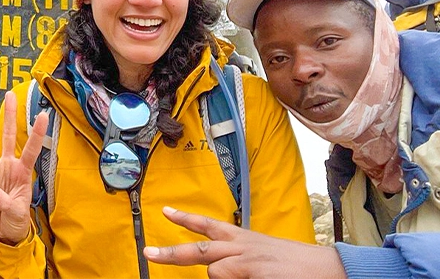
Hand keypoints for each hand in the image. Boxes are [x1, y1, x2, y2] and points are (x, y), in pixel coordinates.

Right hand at [0, 91, 47, 244]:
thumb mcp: (17, 214)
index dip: (36, 132)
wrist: (2, 231)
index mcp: (24, 172)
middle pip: (9, 136)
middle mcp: (10, 166)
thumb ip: (4, 201)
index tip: (43, 115)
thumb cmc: (16, 221)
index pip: (31, 149)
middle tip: (9, 95)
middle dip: (10, 116)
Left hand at [144, 207, 345, 278]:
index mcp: (245, 239)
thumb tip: (218, 268)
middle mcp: (244, 247)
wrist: (334, 269)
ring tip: (254, 276)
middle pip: (199, 251)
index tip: (165, 211)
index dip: (186, 218)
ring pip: (215, 271)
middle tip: (149, 253)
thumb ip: (241, 257)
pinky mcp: (259, 275)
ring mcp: (250, 262)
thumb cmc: (299, 265)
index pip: (210, 225)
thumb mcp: (265, 256)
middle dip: (170, 253)